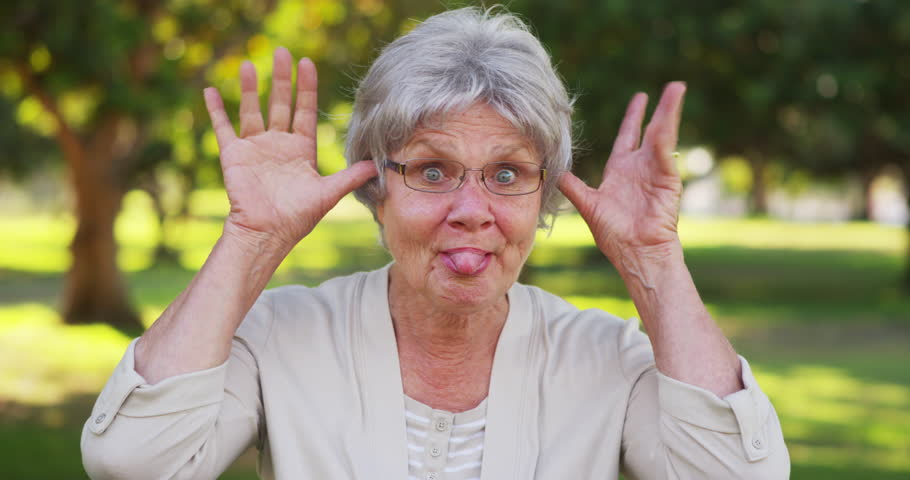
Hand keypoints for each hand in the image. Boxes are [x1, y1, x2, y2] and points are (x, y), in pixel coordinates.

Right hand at [203, 47, 376, 249]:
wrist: (268, 233)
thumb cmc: (298, 217)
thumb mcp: (329, 193)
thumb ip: (351, 176)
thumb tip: (379, 165)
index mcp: (301, 149)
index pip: (305, 111)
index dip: (307, 88)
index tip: (308, 64)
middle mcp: (278, 144)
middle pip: (280, 103)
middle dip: (282, 79)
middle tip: (282, 52)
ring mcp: (255, 147)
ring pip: (252, 110)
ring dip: (251, 88)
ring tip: (250, 63)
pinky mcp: (234, 154)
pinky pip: (223, 127)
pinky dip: (216, 110)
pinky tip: (211, 90)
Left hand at [559, 82, 685, 263]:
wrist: (635, 253)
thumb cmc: (614, 234)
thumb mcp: (588, 205)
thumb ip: (573, 187)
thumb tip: (554, 174)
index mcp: (622, 171)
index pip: (629, 137)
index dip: (633, 118)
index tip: (640, 98)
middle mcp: (641, 168)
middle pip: (651, 129)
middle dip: (658, 108)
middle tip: (671, 86)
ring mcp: (656, 172)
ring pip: (662, 134)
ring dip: (669, 111)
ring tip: (677, 88)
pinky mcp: (668, 180)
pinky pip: (665, 152)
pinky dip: (666, 134)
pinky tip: (667, 117)